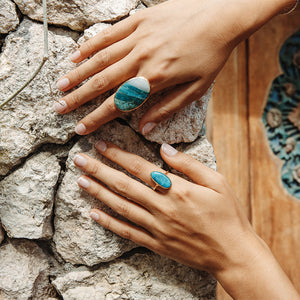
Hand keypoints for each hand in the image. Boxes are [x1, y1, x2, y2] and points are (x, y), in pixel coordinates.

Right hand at [54, 0, 272, 135]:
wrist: (221, 16)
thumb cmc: (211, 55)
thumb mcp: (196, 89)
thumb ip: (167, 109)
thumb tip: (144, 128)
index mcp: (155, 79)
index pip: (118, 104)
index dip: (97, 118)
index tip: (80, 129)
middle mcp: (141, 59)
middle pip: (102, 83)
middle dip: (78, 98)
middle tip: (59, 109)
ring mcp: (137, 37)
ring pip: (100, 59)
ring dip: (78, 74)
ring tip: (61, 86)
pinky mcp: (138, 20)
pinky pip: (108, 34)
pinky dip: (90, 45)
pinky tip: (76, 54)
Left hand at [73, 141, 299, 298]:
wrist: (233, 253)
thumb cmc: (228, 215)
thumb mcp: (217, 182)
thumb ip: (189, 164)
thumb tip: (164, 149)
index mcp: (177, 190)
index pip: (140, 167)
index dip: (118, 155)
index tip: (101, 145)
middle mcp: (162, 208)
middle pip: (124, 185)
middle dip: (99, 170)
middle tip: (79, 159)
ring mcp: (156, 228)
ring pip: (120, 207)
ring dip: (98, 193)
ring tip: (81, 181)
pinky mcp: (156, 244)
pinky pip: (127, 232)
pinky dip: (109, 222)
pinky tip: (94, 213)